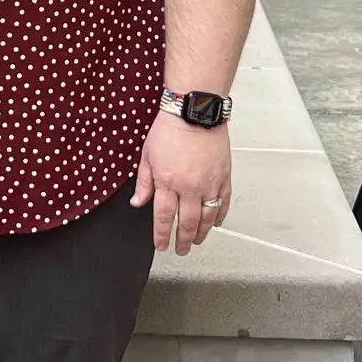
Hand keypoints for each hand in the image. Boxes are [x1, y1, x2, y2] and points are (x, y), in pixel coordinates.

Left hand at [132, 111, 231, 254]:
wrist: (194, 111)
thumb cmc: (170, 129)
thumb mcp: (147, 155)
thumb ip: (144, 182)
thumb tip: (138, 203)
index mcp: (168, 182)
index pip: (163, 218)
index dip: (161, 235)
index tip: (161, 246)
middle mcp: (189, 187)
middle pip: (186, 223)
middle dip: (182, 241)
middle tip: (181, 250)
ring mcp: (209, 183)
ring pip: (207, 218)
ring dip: (201, 233)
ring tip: (196, 241)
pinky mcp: (223, 177)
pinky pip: (223, 203)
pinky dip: (219, 216)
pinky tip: (215, 223)